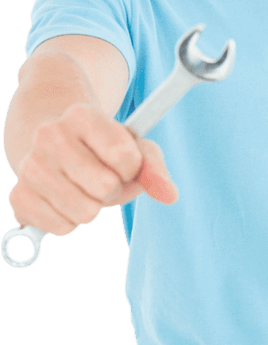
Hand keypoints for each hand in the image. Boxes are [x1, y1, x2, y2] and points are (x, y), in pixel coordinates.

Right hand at [8, 103, 178, 236]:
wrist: (46, 138)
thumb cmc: (99, 147)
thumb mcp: (131, 146)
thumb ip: (154, 168)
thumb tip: (170, 196)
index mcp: (82, 116)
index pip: (125, 157)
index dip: (132, 169)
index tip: (123, 163)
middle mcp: (50, 136)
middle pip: (105, 188)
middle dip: (112, 191)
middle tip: (102, 180)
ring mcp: (30, 166)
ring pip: (84, 213)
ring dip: (92, 209)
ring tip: (83, 190)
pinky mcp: (18, 195)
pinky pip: (61, 228)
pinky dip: (69, 223)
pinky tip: (64, 202)